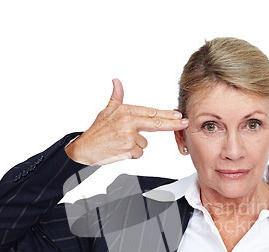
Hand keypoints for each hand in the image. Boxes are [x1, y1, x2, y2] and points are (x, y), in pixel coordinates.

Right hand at [65, 79, 188, 164]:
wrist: (84, 148)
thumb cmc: (97, 131)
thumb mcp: (106, 111)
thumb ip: (116, 97)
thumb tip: (116, 82)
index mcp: (125, 111)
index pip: (150, 112)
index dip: (166, 114)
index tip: (178, 114)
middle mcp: (128, 122)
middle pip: (156, 123)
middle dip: (172, 124)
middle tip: (184, 123)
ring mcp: (129, 136)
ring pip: (144, 143)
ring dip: (136, 145)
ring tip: (121, 143)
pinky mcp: (128, 148)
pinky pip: (138, 153)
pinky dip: (131, 153)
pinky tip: (120, 149)